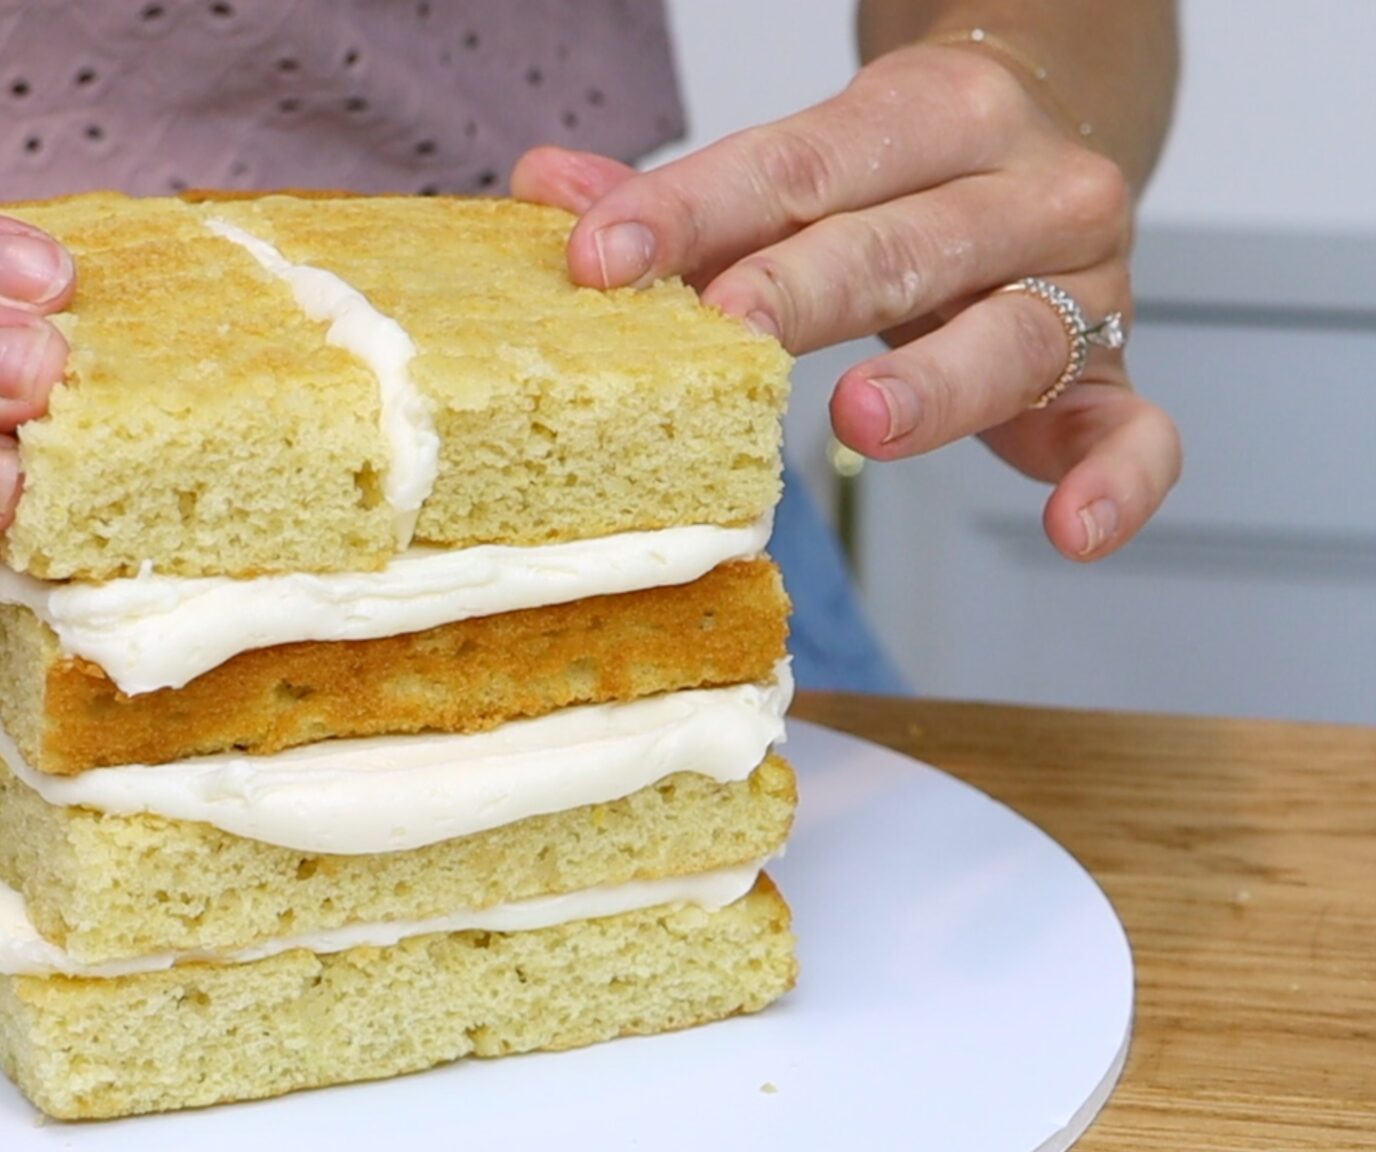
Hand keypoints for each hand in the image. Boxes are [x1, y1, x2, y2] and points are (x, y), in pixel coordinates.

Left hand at [513, 43, 1180, 560]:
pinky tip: (1070, 531)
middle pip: (903, 244)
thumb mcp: (802, 166)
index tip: (601, 259)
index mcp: (930, 118)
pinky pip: (1136, 431)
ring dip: (937, 381)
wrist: (1046, 133)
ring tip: (860, 417)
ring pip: (1016, 336)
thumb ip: (683, 194)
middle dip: (803, 288)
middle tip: (722, 330)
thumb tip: (545, 185)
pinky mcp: (1111, 374)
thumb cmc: (897, 174)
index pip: (798, 162)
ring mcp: (1080, 285)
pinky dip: (1118, 481)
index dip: (695, 210)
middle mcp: (1022, 189)